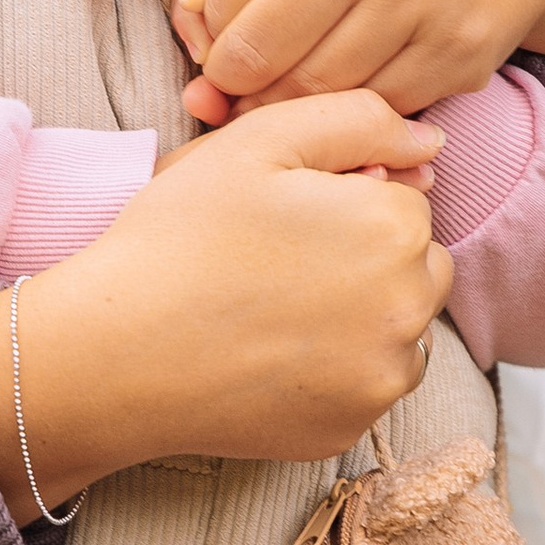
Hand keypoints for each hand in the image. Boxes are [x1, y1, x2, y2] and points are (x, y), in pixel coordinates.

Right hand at [0, 91, 454, 520]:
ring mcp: (382, 376)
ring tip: (278, 308)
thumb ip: (357, 118)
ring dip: (364, 314)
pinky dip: (336, 370)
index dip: (346, 198)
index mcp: (394, 226)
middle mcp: (408, 307)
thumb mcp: (258, 142)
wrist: (116, 352)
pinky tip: (273, 354)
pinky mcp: (351, 426)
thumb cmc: (180, 238)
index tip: (286, 217)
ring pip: (401, 327)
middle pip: (418, 264)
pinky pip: (366, 385)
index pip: (406, 197)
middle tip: (283, 262)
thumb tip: (428, 138)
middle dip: (371, 256)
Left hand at [78, 0, 544, 119]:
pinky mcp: (459, 52)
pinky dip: (359, 111)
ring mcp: (421, 1)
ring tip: (302, 81)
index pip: (220, 10)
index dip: (213, 38)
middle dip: (246, 85)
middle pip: (261, 64)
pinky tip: (361, 82)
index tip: (229, 35)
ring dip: (297, 106)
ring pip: (317, 97)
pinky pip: (377, 111)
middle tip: (254, 79)